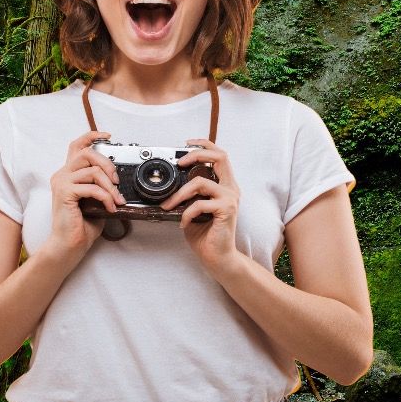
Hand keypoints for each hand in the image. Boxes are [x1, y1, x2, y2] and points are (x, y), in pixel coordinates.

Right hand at [40, 130, 123, 260]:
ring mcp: (62, 183)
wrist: (70, 245)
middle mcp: (62, 175)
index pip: (77, 146)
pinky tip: (110, 207)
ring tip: (116, 199)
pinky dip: (106, 197)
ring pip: (93, 171)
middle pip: (88, 153)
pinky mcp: (64, 193)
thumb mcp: (96, 199)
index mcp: (69, 173)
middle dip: (109, 165)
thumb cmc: (82, 225)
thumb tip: (119, 178)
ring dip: (111, 186)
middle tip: (117, 181)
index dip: (92, 136)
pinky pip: (92, 187)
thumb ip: (102, 184)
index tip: (108, 136)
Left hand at [160, 138, 241, 274]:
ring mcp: (230, 198)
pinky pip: (199, 204)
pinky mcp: (226, 210)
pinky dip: (186, 213)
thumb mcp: (195, 210)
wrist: (218, 257)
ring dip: (180, 194)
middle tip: (180, 162)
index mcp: (225, 186)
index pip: (220, 156)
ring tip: (170, 205)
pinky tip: (184, 223)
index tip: (188, 143)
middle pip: (220, 157)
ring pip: (201, 183)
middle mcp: (231, 189)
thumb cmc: (207, 235)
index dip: (204, 145)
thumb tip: (172, 187)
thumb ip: (190, 196)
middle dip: (197, 155)